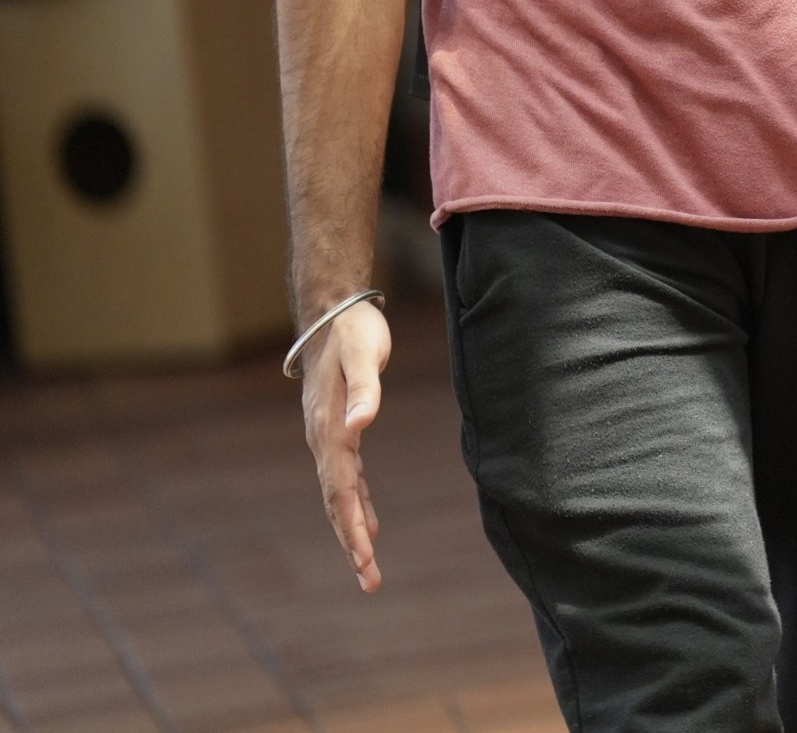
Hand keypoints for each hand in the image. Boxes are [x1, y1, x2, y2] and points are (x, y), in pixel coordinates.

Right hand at [297, 295, 394, 591]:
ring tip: (368, 567)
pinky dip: (358, 504)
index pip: (341, 489)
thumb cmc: (351, 333)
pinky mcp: (341, 431)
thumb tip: (362, 423)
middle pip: (338, 502)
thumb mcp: (363, 354)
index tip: (366, 556)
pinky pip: (348, 480)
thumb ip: (366, 388)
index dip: (352, 524)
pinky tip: (370, 524)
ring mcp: (330, 438)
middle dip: (353, 542)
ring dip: (354, 530)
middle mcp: (325, 440)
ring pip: (341, 496)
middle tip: (370, 581)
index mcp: (329, 430)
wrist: (332, 314)